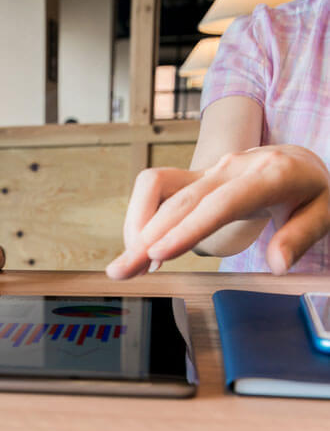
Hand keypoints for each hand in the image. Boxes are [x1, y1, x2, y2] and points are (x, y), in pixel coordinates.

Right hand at [106, 145, 329, 278]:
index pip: (218, 204)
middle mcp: (230, 168)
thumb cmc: (313, 190)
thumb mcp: (325, 211)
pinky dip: (144, 218)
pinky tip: (144, 249)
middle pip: (178, 201)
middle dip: (144, 236)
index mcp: (268, 175)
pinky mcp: (193, 177)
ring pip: (157, 190)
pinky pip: (156, 190)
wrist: (300, 159)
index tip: (157, 254)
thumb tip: (277, 265)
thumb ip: (301, 237)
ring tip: (128, 263)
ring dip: (136, 225)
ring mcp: (208, 170)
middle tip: (120, 272)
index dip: (186, 229)